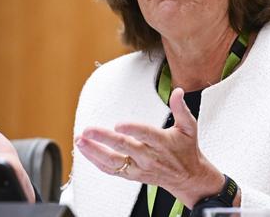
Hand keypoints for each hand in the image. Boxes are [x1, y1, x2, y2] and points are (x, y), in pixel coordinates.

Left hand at [75, 88, 224, 207]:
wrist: (188, 177)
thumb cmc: (186, 149)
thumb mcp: (189, 127)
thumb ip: (181, 108)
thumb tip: (178, 91)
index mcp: (162, 143)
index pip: (146, 135)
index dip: (132, 130)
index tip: (118, 125)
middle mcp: (149, 157)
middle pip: (124, 147)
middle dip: (104, 139)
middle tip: (88, 130)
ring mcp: (139, 168)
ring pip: (113, 161)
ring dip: (94, 151)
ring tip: (80, 140)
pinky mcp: (132, 175)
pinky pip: (111, 170)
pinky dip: (96, 162)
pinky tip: (85, 151)